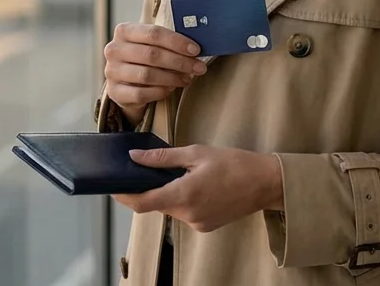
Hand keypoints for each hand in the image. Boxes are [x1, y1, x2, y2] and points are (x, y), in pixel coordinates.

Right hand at [104, 23, 206, 121]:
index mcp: (124, 31)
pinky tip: (170, 89)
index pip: (153, 33)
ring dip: (172, 78)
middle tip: (198, 67)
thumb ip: (168, 42)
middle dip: (180, 62)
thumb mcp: (151, 44)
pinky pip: (141, 94)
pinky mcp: (114, 92)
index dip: (177, 42)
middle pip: (152, 54)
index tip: (195, 50)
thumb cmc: (144, 58)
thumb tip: (195, 48)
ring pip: (147, 75)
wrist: (124, 80)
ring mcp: (112, 71)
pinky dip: (160, 92)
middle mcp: (114, 50)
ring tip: (187, 78)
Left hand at [113, 145, 283, 232]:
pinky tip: (193, 184)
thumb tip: (135, 157)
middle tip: (146, 168)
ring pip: (170, 208)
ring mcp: (198, 223)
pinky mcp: (206, 226)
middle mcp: (188, 214)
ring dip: (167, 192)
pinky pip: (184, 212)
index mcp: (184, 195)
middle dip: (148, 188)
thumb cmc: (234, 164)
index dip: (124, 195)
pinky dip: (182, 199)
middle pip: (156, 204)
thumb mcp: (196, 153)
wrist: (266, 183)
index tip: (113, 185)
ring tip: (178, 172)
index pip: (142, 202)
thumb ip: (162, 157)